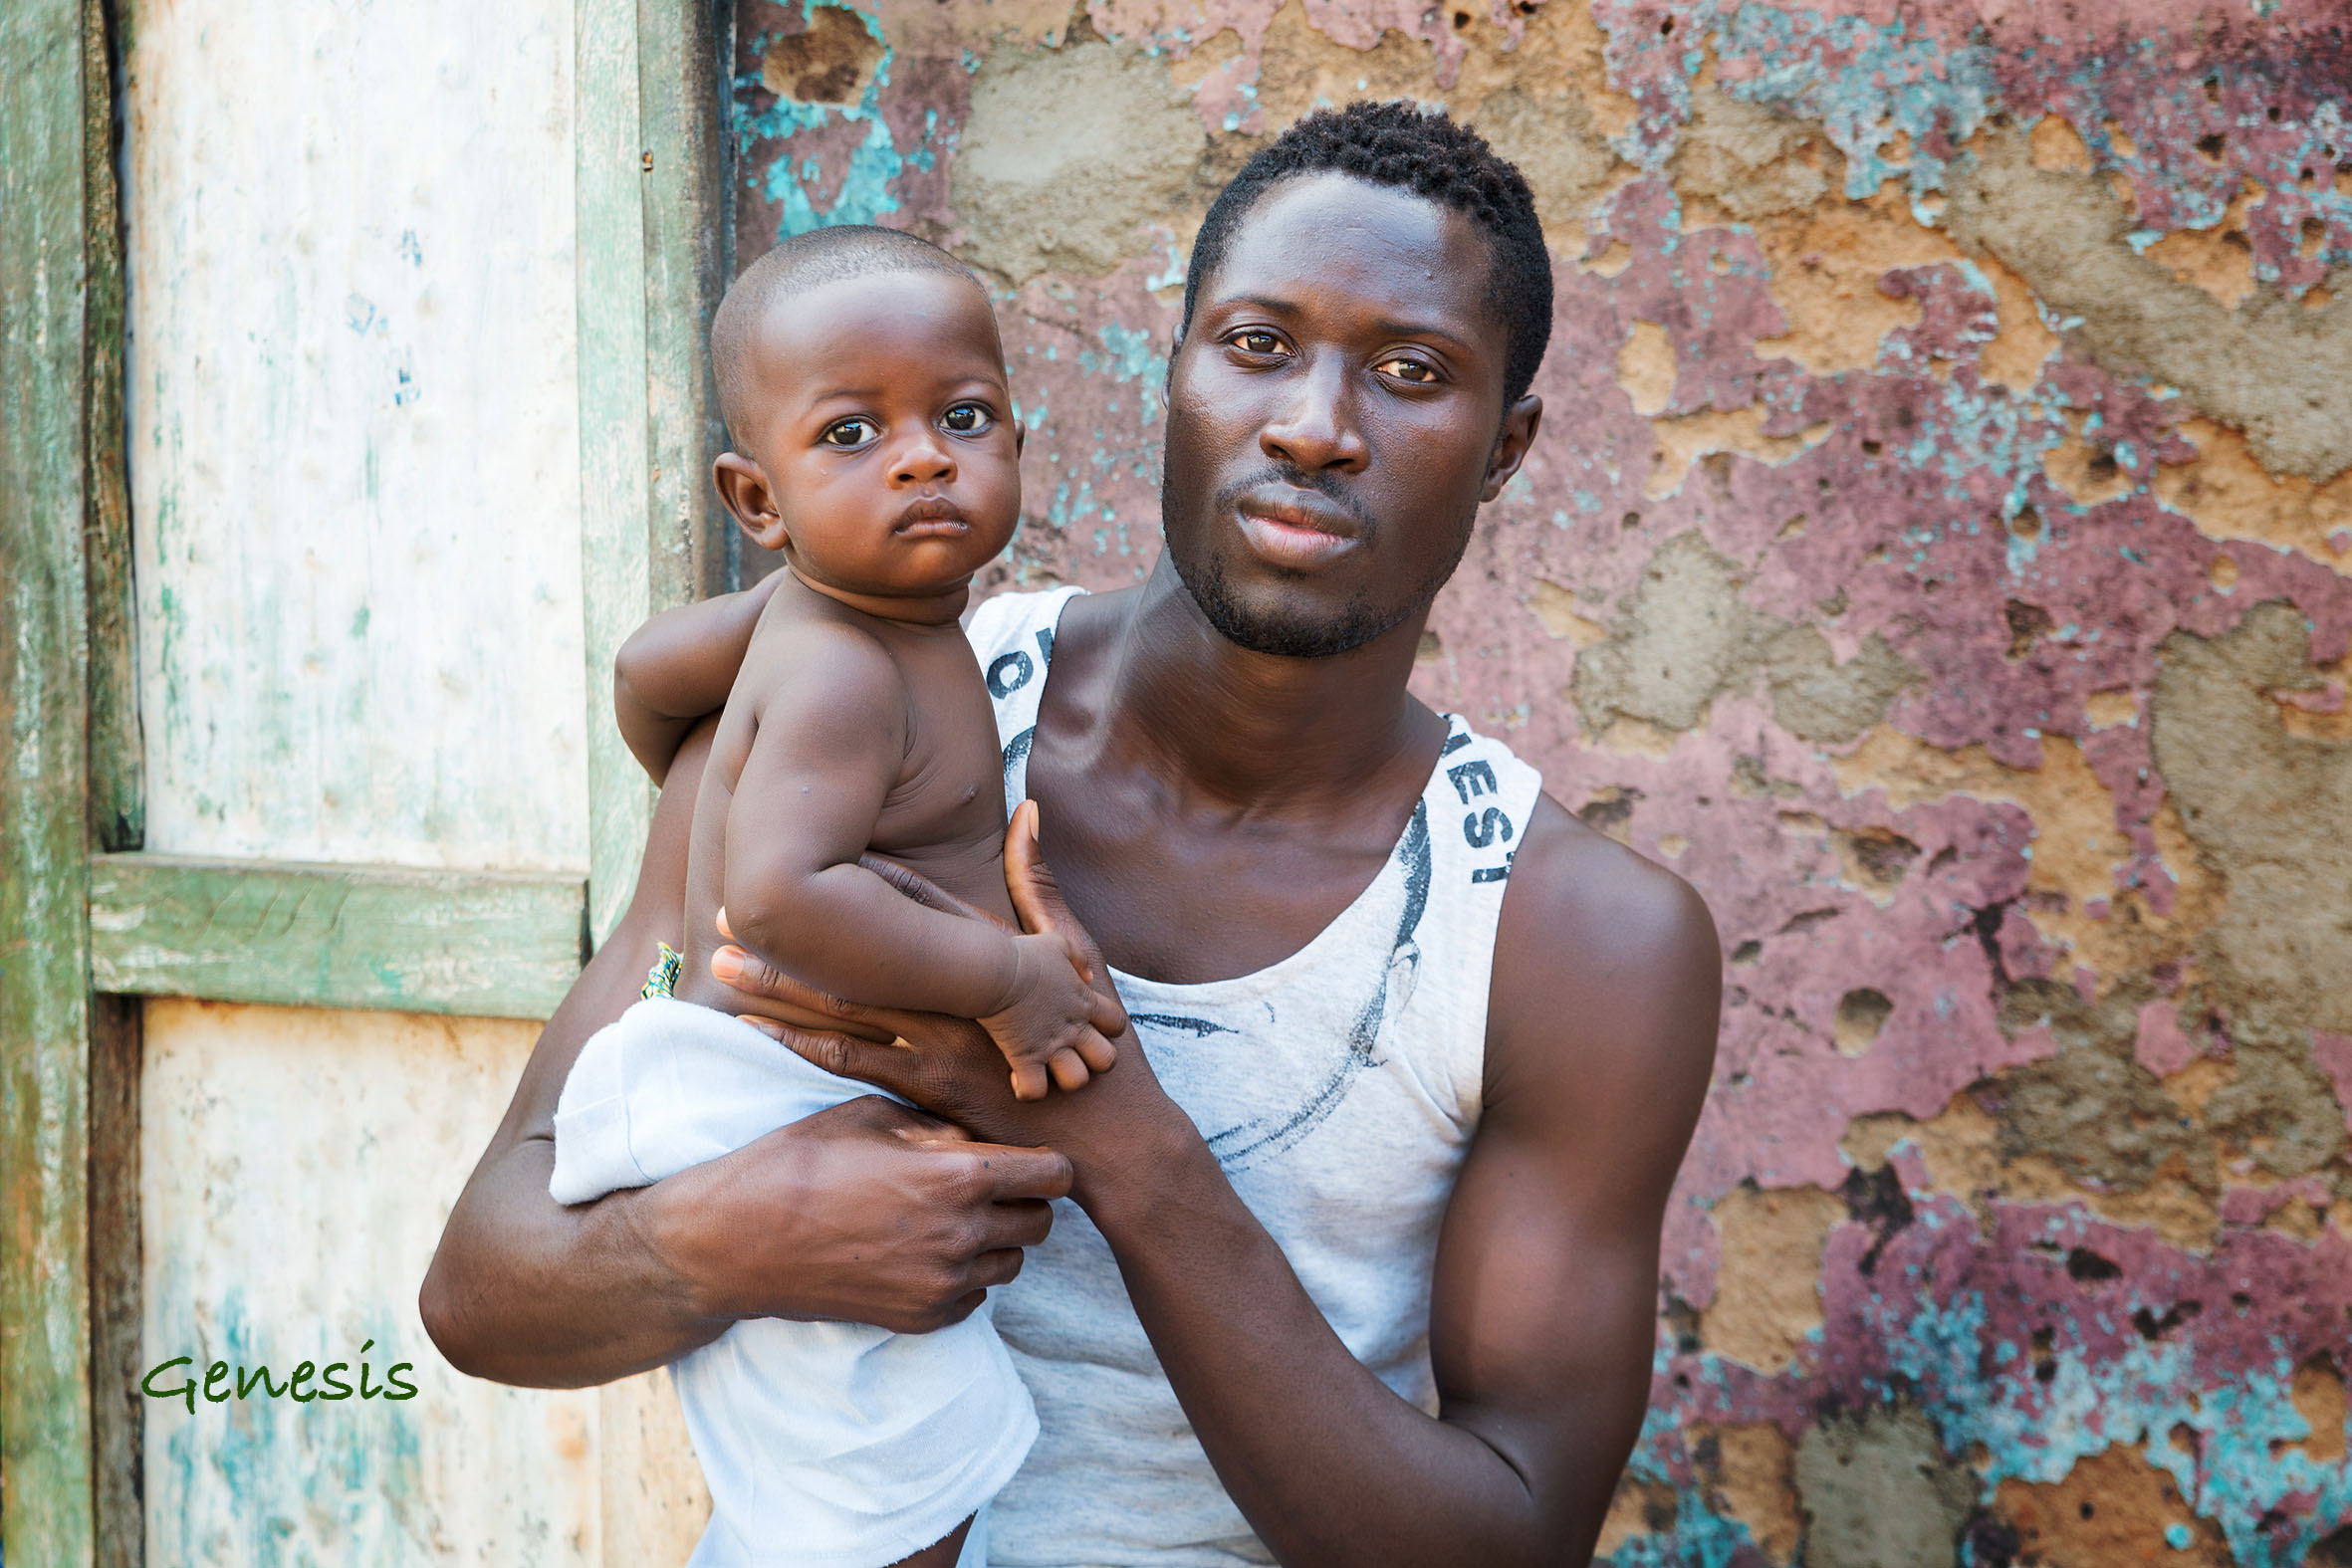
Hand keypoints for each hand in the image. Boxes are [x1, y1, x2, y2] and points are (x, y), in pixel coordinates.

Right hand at [639, 1094, 1069, 1333]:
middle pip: (1041, 1224)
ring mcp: (941, 1285)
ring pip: (1011, 1264)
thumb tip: (980, 1139)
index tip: (1024, 1156)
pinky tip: (920, 1249)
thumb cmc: (801, 1161)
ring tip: (944, 1216)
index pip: (1056, 1175)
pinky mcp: (920, 1318)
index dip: (1046, 1162)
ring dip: (993, 1240)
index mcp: (958, 1177)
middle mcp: (961, 1237)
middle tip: (984, 1184)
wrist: (737, 1241)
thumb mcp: (874, 1116)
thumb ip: (942, 1127)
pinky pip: (975, 1298)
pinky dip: (962, 1275)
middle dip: (1022, 1200)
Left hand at [711, 805, 1188, 1205]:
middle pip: (855, 952)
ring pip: (843, 1007)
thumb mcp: (1076, 951)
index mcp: (983, 952)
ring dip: (779, 985)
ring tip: (721, 964)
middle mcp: (953, 991)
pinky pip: (853, 1064)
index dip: (849, 877)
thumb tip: (1027, 809)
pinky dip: (802, 1045)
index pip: (907, 902)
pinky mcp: (929, 1088)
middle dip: (791, 934)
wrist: (1109, 1130)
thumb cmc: (1092, 1038)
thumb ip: (1040, 882)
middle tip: (726, 912)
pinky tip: (757, 1032)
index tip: (799, 855)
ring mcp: (938, 1040)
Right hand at [981, 930, 1125, 1100]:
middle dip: (1094, 1061)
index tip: (1087, 1023)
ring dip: (1063, 1079)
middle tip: (1073, 1052)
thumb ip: (1078, 959)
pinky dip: (1027, 1089)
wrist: (996, 970)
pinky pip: (1034, 1091)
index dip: (1108, 1028)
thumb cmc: (1024, 955)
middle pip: (1107, 1060)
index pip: (1117, 1023)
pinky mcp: (1025, 1058)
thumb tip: (1088, 977)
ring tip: (1047, 1068)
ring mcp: (1051, 1046)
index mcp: (1084, 1002)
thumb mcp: (1058, 945)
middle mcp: (1073, 1028)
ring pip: (1077, 1081)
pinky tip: (1017, 1076)